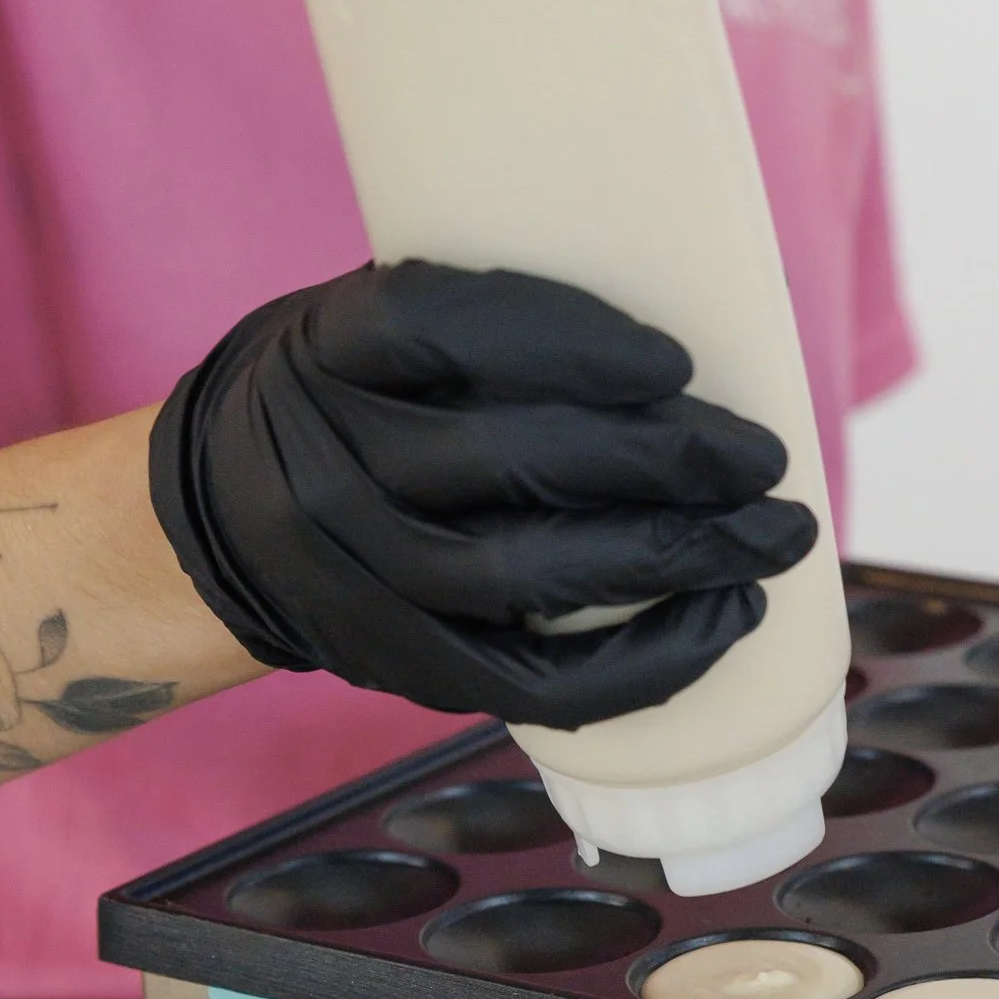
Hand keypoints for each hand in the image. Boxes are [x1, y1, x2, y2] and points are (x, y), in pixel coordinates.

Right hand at [149, 262, 817, 726]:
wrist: (227, 517)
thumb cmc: (361, 395)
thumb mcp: (379, 321)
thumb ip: (489, 319)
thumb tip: (699, 314)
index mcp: (330, 350)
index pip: (440, 330)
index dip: (565, 345)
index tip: (676, 361)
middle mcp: (334, 468)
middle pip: (508, 463)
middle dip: (660, 461)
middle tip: (764, 459)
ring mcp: (363, 578)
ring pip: (528, 575)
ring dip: (674, 562)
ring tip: (772, 540)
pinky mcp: (405, 666)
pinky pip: (534, 684)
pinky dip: (645, 661)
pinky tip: (727, 621)